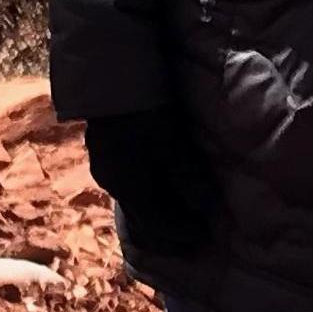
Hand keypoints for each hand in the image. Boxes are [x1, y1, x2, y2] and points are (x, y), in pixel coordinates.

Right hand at [82, 105, 215, 254]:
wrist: (108, 73)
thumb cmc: (144, 107)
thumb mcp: (169, 140)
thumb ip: (186, 175)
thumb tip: (206, 208)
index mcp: (127, 185)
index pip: (155, 223)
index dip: (180, 233)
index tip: (204, 237)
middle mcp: (112, 182)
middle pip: (142, 219)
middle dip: (168, 233)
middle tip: (193, 239)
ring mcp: (106, 168)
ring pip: (135, 204)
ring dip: (157, 217)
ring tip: (180, 220)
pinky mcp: (107, 153)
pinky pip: (130, 188)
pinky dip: (148, 198)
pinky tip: (161, 194)